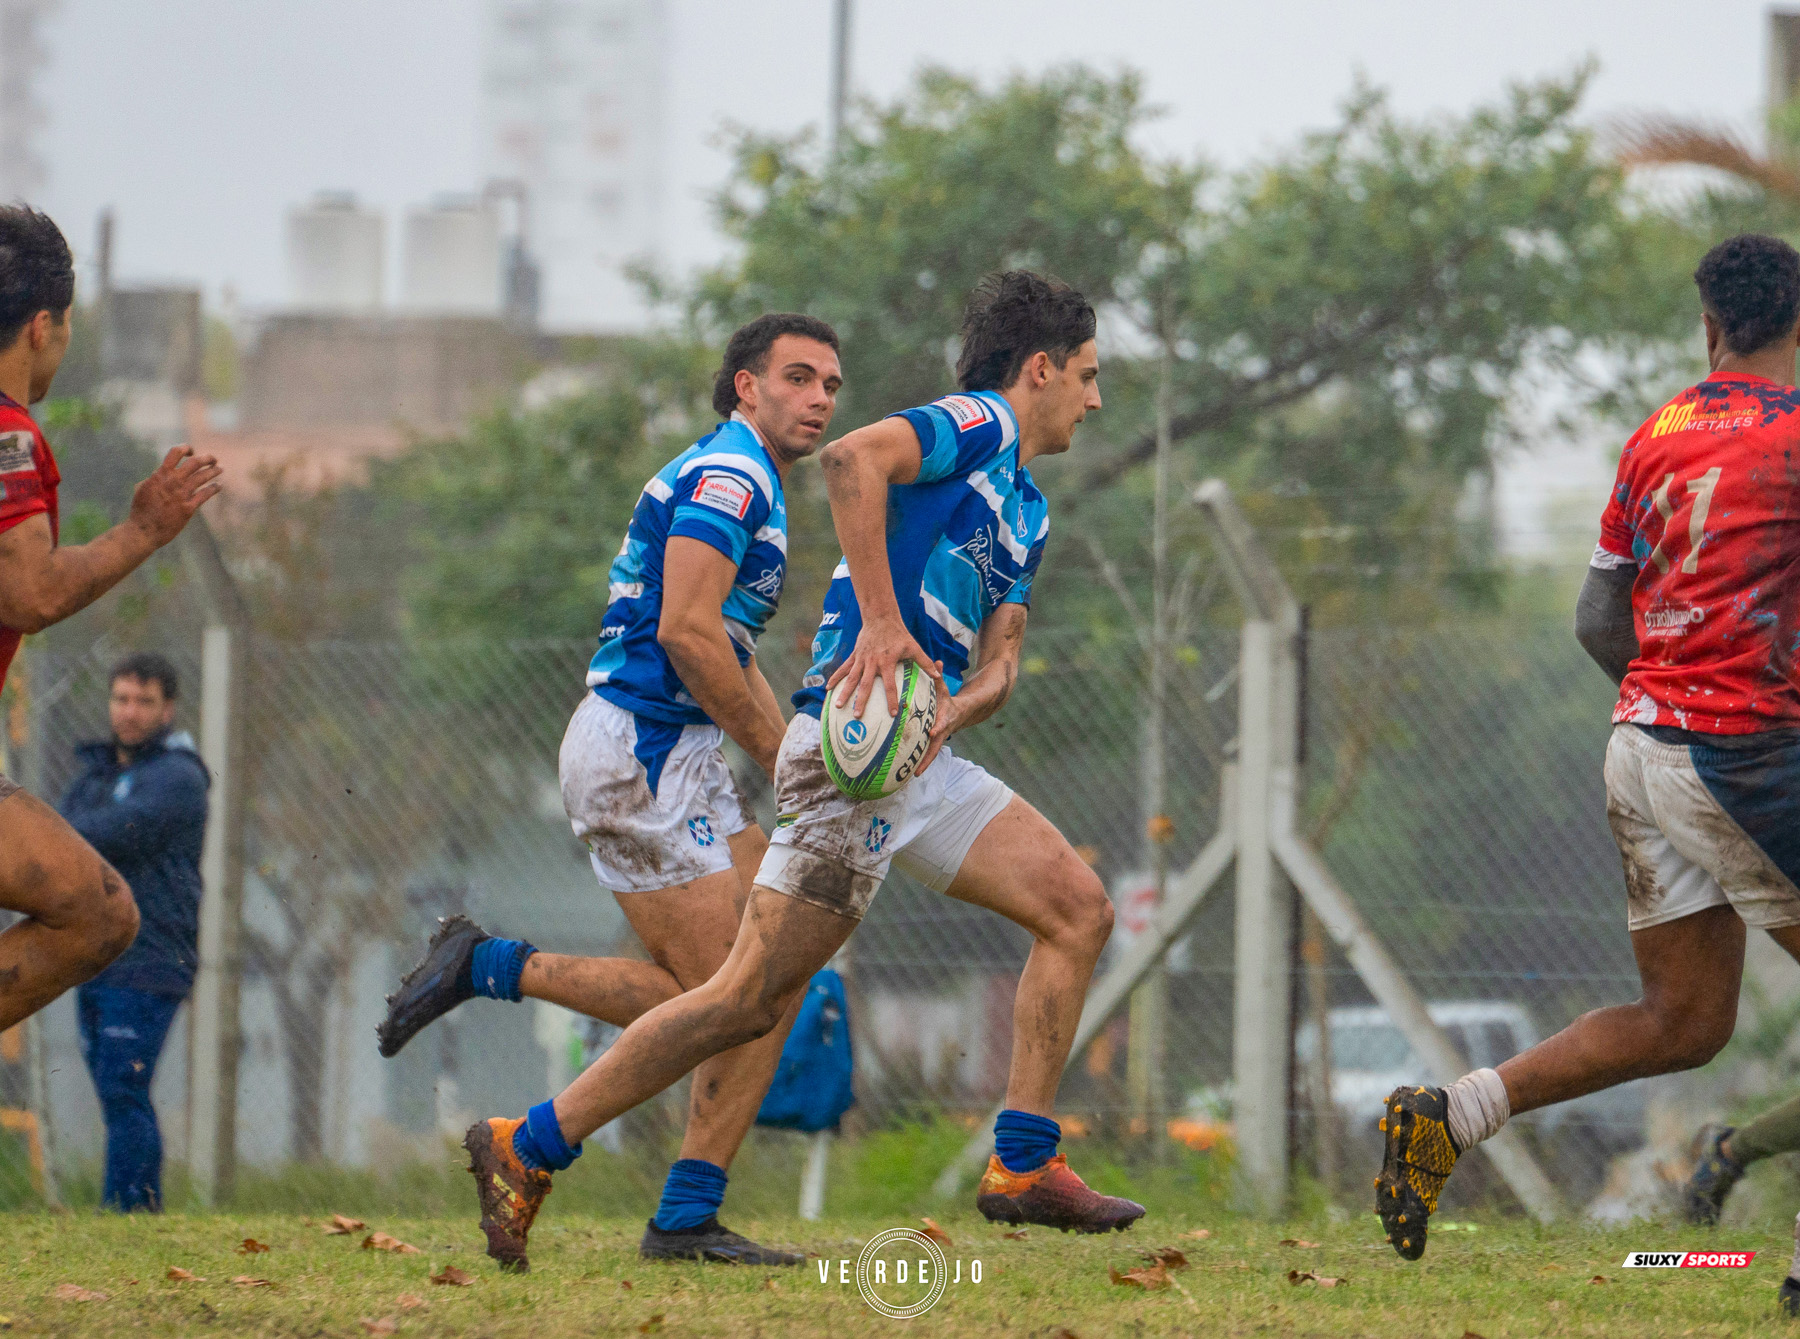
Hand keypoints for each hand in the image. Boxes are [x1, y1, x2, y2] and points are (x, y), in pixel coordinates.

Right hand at [128, 446, 222, 545]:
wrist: (144, 531)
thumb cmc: (141, 510)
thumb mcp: (143, 488)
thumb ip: (155, 478)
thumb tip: (164, 471)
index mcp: (160, 475)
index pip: (175, 453)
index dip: (186, 448)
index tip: (191, 451)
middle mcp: (173, 482)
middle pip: (195, 463)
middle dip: (207, 458)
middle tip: (213, 459)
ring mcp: (182, 495)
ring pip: (203, 477)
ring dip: (214, 471)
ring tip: (220, 469)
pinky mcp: (189, 508)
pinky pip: (205, 494)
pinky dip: (214, 488)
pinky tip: (219, 486)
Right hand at [826, 616, 945, 717]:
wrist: (880, 617)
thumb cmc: (899, 634)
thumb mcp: (913, 647)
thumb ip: (925, 662)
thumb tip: (938, 675)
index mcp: (886, 662)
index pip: (889, 685)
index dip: (891, 699)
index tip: (892, 713)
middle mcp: (872, 662)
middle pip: (866, 685)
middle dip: (861, 701)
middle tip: (858, 716)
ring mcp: (861, 659)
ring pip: (851, 678)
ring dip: (845, 692)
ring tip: (838, 706)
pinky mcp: (854, 656)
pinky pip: (843, 669)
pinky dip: (835, 678)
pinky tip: (828, 689)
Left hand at [915, 680, 961, 775]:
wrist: (962, 713)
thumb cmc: (947, 699)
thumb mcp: (943, 688)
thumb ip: (938, 677)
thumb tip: (936, 661)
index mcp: (945, 718)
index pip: (942, 723)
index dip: (938, 727)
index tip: (933, 731)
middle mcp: (942, 732)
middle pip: (936, 747)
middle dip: (928, 758)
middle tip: (919, 769)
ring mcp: (939, 739)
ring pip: (931, 754)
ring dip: (923, 765)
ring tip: (912, 776)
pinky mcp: (933, 743)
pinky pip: (925, 753)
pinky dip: (918, 762)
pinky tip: (906, 771)